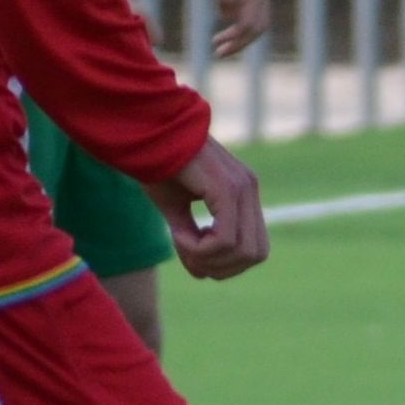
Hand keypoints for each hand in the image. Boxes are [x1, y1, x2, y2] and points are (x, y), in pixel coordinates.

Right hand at [148, 137, 269, 280]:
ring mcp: (242, 188)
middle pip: (256, 255)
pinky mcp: (226, 188)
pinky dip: (201, 249)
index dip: (229, 265)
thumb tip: (201, 273)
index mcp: (244, 194)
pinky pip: (225, 238)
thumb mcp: (176, 209)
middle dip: (222, 268)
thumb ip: (191, 238)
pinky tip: (179, 236)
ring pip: (242, 250)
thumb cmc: (158, 166)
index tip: (196, 258)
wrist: (148, 131)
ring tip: (181, 241)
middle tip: (190, 257)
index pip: (256, 249)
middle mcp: (249, 190)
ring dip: (209, 259)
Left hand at [210, 0, 272, 55]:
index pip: (249, 24)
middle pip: (257, 30)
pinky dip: (242, 31)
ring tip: (219, 47)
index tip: (216, 43)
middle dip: (239, 44)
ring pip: (258, 27)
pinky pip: (254, 20)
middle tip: (218, 54)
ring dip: (241, 40)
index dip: (234, 37)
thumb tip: (226, 15)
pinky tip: (227, 34)